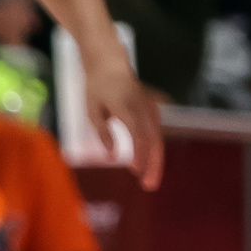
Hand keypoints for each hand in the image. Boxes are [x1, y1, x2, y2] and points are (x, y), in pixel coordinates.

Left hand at [81, 48, 163, 189]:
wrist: (110, 64)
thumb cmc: (96, 88)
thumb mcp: (92, 110)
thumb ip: (103, 132)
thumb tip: (111, 156)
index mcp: (126, 106)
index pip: (137, 133)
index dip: (139, 153)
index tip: (135, 171)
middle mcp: (143, 107)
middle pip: (153, 139)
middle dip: (152, 164)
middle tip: (148, 185)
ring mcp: (151, 108)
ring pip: (158, 138)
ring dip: (155, 161)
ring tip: (150, 181)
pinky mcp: (153, 110)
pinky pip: (156, 133)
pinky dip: (154, 151)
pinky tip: (149, 166)